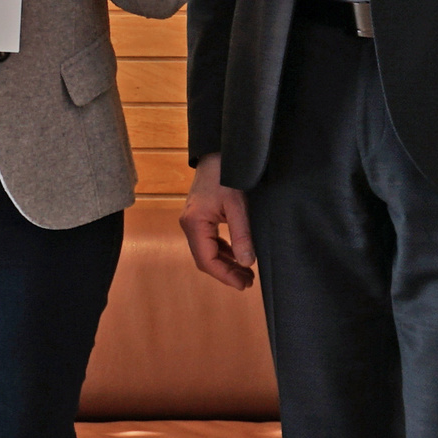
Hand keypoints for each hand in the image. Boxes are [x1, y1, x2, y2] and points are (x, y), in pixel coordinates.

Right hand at [179, 153, 255, 291]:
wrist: (217, 153)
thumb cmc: (227, 175)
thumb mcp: (238, 205)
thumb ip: (241, 235)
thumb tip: (246, 262)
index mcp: (195, 224)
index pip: (206, 260)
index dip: (225, 275)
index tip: (243, 284)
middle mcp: (189, 225)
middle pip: (205, 259)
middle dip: (226, 272)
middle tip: (248, 282)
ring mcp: (193, 222)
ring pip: (207, 252)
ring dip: (225, 264)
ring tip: (246, 273)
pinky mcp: (199, 218)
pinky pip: (209, 242)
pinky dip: (223, 252)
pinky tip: (237, 257)